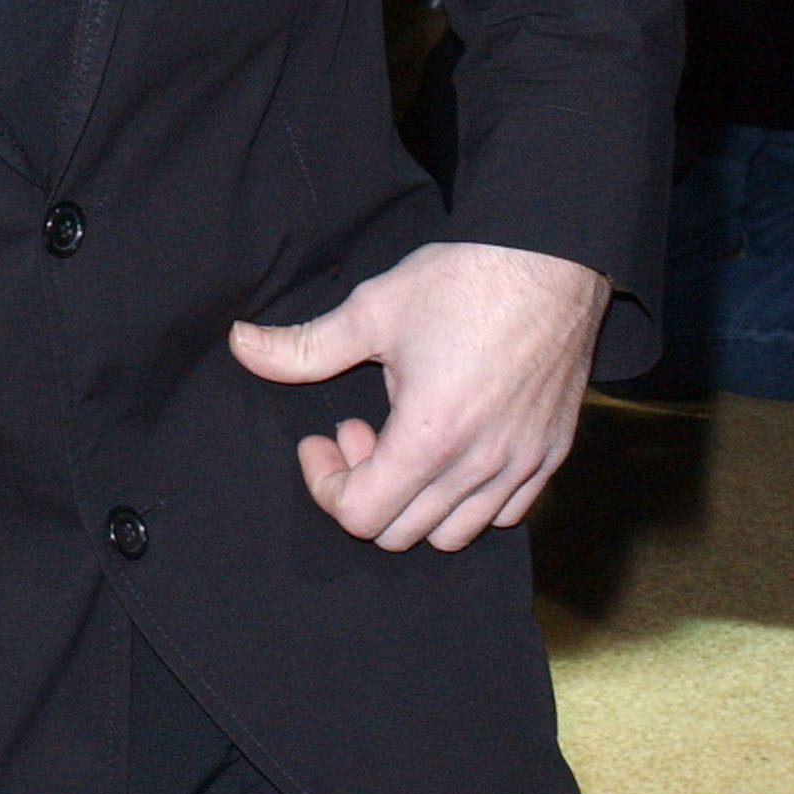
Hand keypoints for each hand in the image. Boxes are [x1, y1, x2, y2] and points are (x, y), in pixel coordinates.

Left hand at [230, 241, 610, 551]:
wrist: (552, 258)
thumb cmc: (464, 280)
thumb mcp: (372, 310)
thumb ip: (304, 346)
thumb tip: (240, 343)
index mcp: (430, 437)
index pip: (360, 515)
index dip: (325, 483)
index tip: (321, 438)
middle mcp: (480, 466)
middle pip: (401, 533)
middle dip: (364, 489)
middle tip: (358, 431)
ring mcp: (523, 466)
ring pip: (454, 534)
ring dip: (415, 502)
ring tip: (405, 441)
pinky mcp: (552, 455)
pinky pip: (507, 513)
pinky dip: (469, 500)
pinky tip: (454, 446)